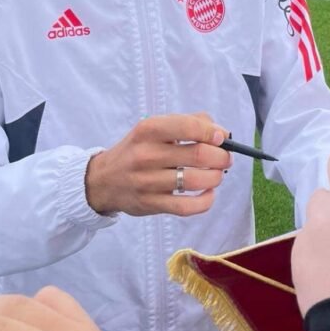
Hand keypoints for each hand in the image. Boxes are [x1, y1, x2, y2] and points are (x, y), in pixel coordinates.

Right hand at [85, 113, 230, 216]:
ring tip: (217, 174)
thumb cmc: (138, 149)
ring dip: (215, 177)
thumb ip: (188, 123)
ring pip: (195, 181)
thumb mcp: (154, 127)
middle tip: (226, 157)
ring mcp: (147, 182)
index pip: (187, 127)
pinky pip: (187, 207)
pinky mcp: (151, 204)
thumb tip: (220, 133)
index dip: (211, 132)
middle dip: (221, 156)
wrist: (103, 180)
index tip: (222, 137)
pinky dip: (206, 201)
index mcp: (148, 129)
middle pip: (197, 155)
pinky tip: (208, 193)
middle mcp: (146, 155)